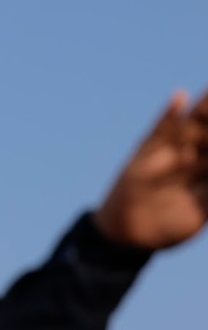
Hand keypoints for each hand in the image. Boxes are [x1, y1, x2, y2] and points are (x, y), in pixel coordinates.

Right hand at [94, 88, 207, 249]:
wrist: (130, 233)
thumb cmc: (169, 226)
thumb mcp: (201, 210)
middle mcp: (193, 157)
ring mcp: (170, 152)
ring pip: (190, 125)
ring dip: (202, 108)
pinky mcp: (147, 151)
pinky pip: (159, 129)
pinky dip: (168, 114)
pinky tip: (180, 96)